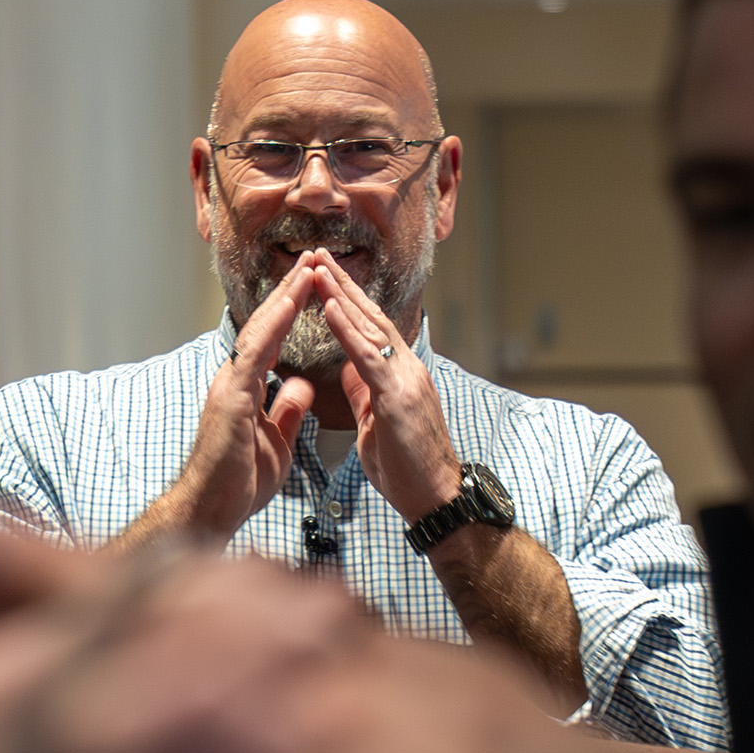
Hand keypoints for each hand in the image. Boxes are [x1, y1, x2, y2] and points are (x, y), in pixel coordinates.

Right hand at [120, 253, 318, 547]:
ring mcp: (229, 385)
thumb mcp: (276, 441)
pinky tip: (290, 305)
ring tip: (308, 270)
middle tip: (315, 260)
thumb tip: (302, 386)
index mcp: (247, 387)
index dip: (294, 310)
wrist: (212, 509)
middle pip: (265, 325)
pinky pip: (254, 354)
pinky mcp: (230, 398)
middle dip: (291, 291)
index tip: (316, 284)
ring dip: (285, 298)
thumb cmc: (238, 482)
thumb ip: (287, 410)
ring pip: (259, 331)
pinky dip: (273, 327)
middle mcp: (235, 379)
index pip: (273, 339)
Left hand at [306, 251, 461, 519]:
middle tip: (316, 254)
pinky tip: (329, 307)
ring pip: (370, 327)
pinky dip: (347, 329)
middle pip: (370, 316)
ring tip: (316, 268)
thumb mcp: (378, 422)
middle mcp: (407, 368)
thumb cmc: (409, 468)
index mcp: (400, 374)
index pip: (370, 328)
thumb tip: (348, 369)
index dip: (346, 300)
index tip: (323, 276)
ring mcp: (406, 378)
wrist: (436, 498)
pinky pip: (368, 355)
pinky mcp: (399, 395)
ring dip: (340, 294)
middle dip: (341, 284)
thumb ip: (365, 392)